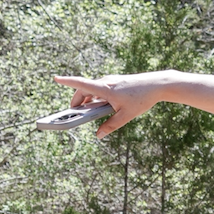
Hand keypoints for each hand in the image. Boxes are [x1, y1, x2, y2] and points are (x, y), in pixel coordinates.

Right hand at [52, 71, 175, 137]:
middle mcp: (106, 82)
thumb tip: (98, 135)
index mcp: (105, 89)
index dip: (67, 81)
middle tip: (74, 112)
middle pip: (84, 89)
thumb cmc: (142, 98)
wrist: (158, 84)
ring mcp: (111, 80)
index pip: (81, 84)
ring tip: (87, 111)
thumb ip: (110, 126)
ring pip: (93, 89)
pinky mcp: (117, 81)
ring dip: (87, 99)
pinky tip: (101, 105)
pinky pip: (101, 88)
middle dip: (77, 100)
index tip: (55, 78)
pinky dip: (96, 96)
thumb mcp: (126, 115)